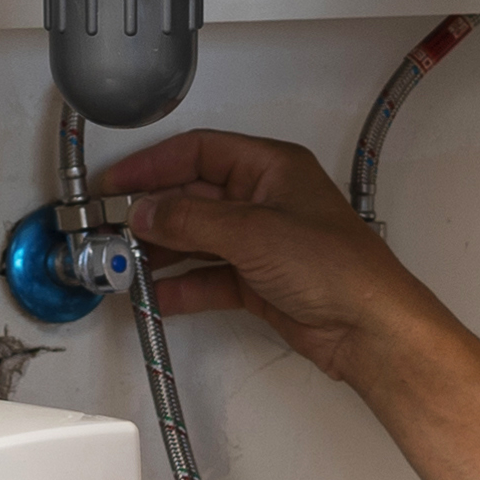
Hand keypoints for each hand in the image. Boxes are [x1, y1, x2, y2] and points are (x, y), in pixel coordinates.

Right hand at [92, 127, 450, 387]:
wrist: (369, 327)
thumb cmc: (336, 267)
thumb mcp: (254, 232)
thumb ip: (191, 220)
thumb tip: (145, 212)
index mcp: (270, 167)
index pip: (199, 152)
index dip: (152, 165)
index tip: (114, 183)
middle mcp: (264, 200)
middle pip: (193, 197)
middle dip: (151, 214)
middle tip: (111, 230)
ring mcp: (261, 242)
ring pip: (197, 238)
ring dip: (161, 252)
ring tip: (124, 265)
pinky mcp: (259, 281)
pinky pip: (208, 277)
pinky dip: (181, 286)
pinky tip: (156, 295)